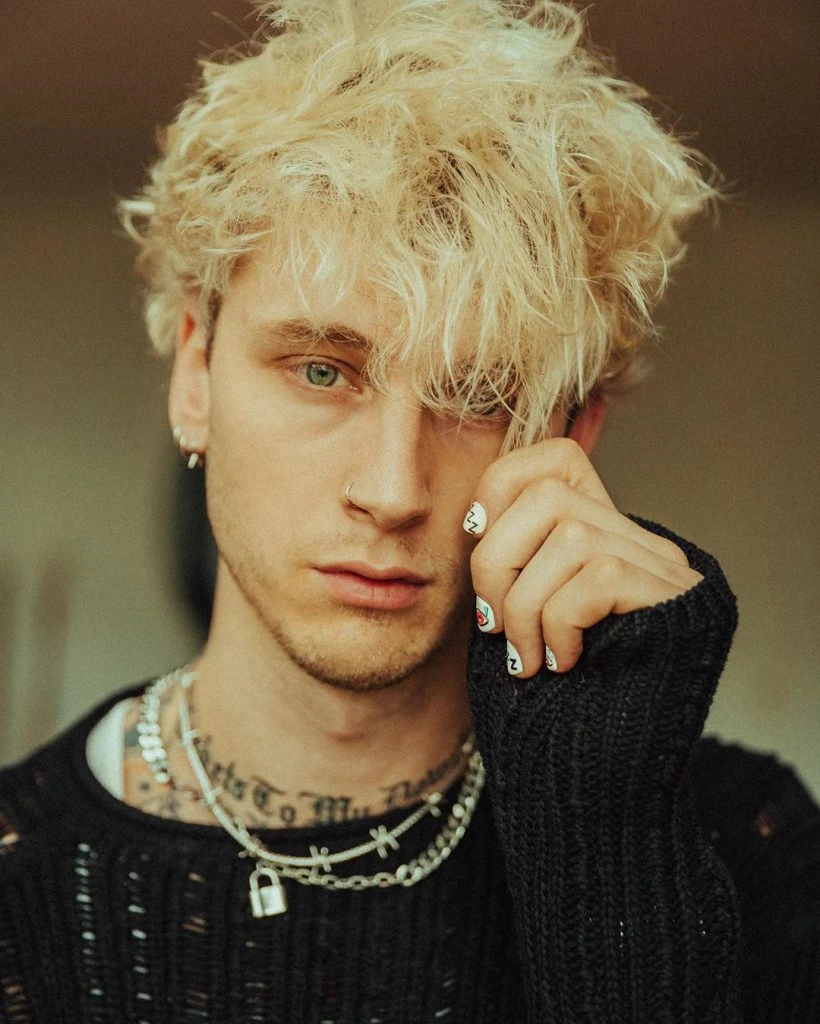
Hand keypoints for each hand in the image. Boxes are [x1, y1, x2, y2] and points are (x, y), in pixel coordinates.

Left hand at [462, 438, 702, 676]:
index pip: (557, 459)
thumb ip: (515, 567)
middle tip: (494, 625)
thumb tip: (474, 525)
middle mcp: (640, 542)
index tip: (477, 539)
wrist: (606, 773)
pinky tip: (561, 663)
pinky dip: (561, 623)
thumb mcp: (523, 619)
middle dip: (496, 560)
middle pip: (549, 495)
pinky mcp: (676, 600)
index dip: (502, 488)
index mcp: (603, 538)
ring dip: (525, 605)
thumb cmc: (557, 700)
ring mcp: (664, 569)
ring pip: (569, 536)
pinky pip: (597, 578)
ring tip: (526, 658)